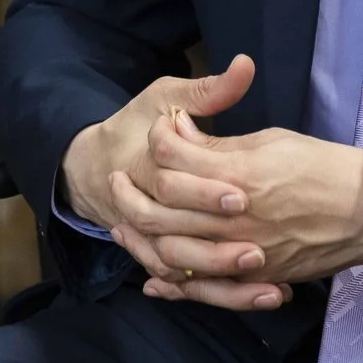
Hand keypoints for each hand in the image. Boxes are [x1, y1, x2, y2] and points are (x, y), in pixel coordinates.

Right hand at [61, 58, 290, 311]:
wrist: (89, 166)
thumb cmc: (133, 127)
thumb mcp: (163, 100)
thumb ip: (207, 91)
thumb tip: (244, 66)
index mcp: (144, 171)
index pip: (173, 187)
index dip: (207, 193)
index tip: (244, 195)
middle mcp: (143, 214)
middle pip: (177, 243)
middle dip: (219, 251)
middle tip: (261, 251)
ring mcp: (150, 243)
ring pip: (186, 275)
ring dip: (227, 285)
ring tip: (273, 288)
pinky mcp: (162, 261)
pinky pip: (190, 288)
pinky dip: (222, 296)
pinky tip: (267, 296)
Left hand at [127, 114, 362, 312]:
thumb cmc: (322, 166)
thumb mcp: (271, 140)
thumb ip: (220, 145)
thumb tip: (179, 132)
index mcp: (238, 174)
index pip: (173, 156)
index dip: (160, 135)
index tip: (161, 126)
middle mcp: (233, 217)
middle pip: (160, 207)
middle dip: (132, 190)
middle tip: (119, 178)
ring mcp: (241, 253)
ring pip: (170, 253)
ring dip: (140, 239)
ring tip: (123, 224)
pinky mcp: (253, 277)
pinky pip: (201, 288)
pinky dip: (172, 285)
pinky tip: (153, 281)